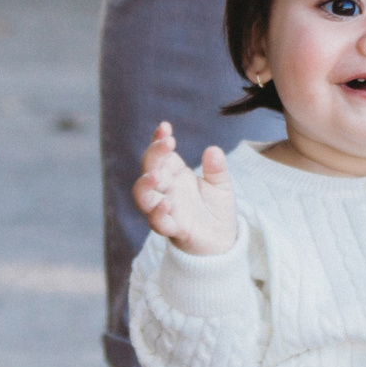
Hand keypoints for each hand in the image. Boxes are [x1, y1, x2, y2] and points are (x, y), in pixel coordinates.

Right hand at [134, 121, 236, 256]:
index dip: (158, 140)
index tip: (165, 127)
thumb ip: (217, 169)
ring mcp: (166, 209)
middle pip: (149, 170)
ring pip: (143, 197)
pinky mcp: (173, 229)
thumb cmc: (216, 209)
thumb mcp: (221, 185)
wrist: (222, 240)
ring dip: (145, 185)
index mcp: (175, 174)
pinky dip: (158, 214)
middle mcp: (166, 190)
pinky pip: (158, 222)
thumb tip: (213, 150)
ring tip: (156, 175)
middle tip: (166, 143)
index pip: (160, 154)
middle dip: (153, 155)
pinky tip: (166, 204)